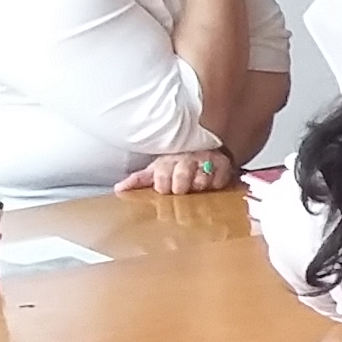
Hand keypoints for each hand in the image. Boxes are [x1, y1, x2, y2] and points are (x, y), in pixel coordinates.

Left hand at [118, 149, 232, 194]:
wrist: (205, 149)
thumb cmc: (177, 164)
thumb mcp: (156, 169)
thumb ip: (139, 179)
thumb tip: (118, 188)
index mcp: (168, 160)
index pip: (161, 174)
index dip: (163, 186)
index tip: (165, 190)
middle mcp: (186, 158)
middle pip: (181, 177)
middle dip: (181, 188)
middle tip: (182, 191)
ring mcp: (206, 160)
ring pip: (201, 180)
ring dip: (199, 186)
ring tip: (197, 187)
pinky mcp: (224, 164)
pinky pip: (219, 180)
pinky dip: (216, 184)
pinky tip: (212, 184)